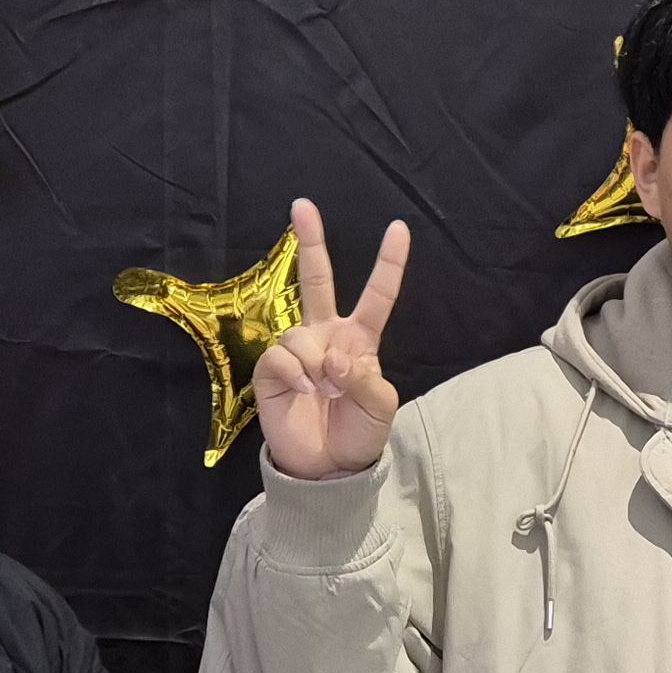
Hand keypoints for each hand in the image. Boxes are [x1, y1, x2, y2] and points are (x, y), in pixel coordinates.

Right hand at [253, 201, 411, 481]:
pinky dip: (295, 374)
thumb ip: (364, 380)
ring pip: (299, 333)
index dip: (388, 264)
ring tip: (323, 391)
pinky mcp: (272, 370)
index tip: (399, 228)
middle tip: (302, 204)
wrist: (327, 468)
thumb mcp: (380, 407)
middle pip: (317, 279)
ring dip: (315, 363)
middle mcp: (327, 336)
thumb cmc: (360, 433)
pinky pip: (281, 356)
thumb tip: (333, 359)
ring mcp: (298, 351)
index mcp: (360, 339)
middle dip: (310, 241)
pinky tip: (303, 391)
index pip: (378, 295)